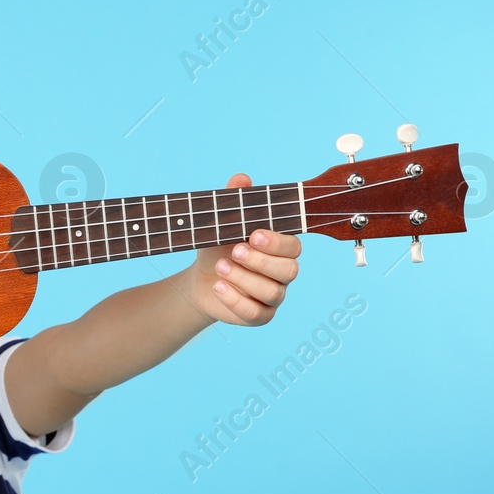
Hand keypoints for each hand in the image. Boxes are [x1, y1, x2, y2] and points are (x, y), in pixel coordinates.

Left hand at [185, 172, 301, 326]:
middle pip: (288, 270)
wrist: (200, 278)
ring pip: (273, 292)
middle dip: (260, 261)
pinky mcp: (259, 316)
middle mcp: (283, 272)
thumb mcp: (221, 223)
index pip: (293, 246)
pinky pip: (257, 313)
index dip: (275, 242)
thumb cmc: (218, 247)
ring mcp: (274, 296)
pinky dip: (236, 301)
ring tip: (220, 268)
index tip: (253, 234)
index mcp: (281, 248)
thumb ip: (235, 202)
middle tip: (234, 251)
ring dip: (244, 279)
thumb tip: (241, 178)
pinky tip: (219, 287)